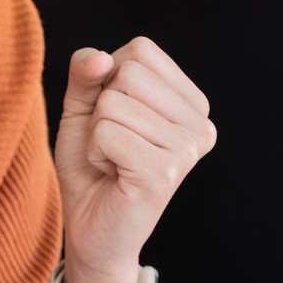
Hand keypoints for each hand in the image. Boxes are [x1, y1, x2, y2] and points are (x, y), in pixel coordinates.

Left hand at [52, 38, 216, 282]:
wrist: (91, 230)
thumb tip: (99, 57)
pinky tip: (112, 175)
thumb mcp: (83, 110)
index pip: (140, 51)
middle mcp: (200, 123)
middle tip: (112, 146)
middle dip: (101, 108)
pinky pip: (107, 132)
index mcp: (190, 102)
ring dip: (96, 135)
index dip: (108, 81)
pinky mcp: (165, 171)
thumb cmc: (92, 168)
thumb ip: (86, 75)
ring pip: (113, 103)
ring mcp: (187, 147)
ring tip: (113, 163)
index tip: (114, 121)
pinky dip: (95, 153)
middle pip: (128, 71)